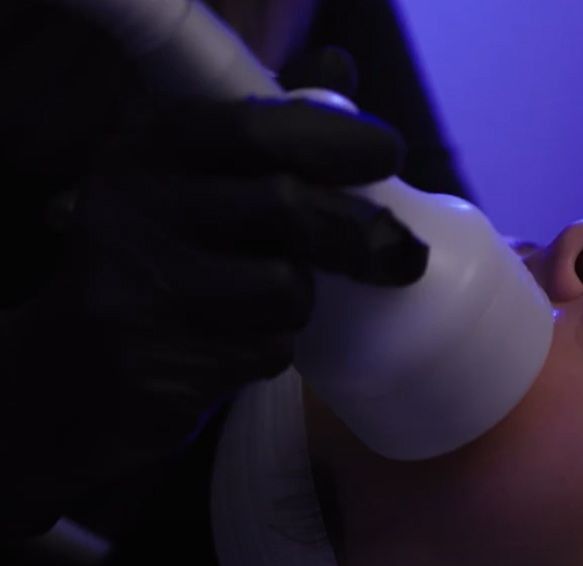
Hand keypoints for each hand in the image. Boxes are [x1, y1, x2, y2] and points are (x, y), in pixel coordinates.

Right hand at [3, 78, 426, 513]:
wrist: (71, 372)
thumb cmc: (159, 262)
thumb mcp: (192, 181)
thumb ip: (267, 129)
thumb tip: (338, 69)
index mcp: (148, 148)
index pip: (258, 128)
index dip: (336, 139)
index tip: (389, 156)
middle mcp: (135, 206)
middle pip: (287, 207)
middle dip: (361, 233)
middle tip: (404, 255)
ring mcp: (141, 288)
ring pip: (287, 288)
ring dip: (299, 304)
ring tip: (260, 306)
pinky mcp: (159, 363)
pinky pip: (267, 352)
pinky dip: (269, 353)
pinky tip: (227, 347)